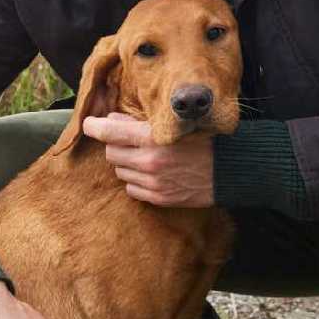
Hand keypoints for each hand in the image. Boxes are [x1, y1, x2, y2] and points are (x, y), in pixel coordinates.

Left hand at [82, 112, 214, 206]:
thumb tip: (110, 120)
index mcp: (153, 138)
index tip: (89, 124)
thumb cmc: (203, 141)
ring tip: (145, 158)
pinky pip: (131, 189)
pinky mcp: (158, 197)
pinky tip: (151, 174)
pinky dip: (136, 180)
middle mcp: (150, 161)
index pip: (110, 133)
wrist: (229, 170)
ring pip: (120, 171)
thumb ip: (139, 123)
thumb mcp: (174, 125)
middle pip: (112, 153)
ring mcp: (153, 182)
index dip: (95, 127)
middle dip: (116, 145)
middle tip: (129, 141)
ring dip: (126, 163)